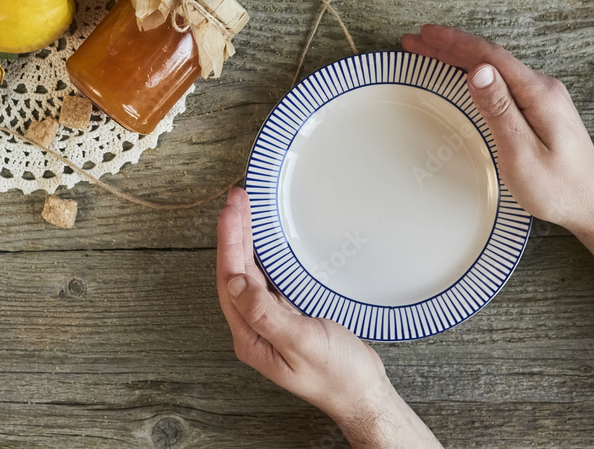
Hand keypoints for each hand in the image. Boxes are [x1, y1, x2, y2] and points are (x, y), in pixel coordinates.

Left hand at [217, 187, 441, 446]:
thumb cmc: (338, 375)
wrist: (363, 394)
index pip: (230, 279)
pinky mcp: (288, 317)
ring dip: (247, 240)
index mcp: (250, 336)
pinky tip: (267, 241)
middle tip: (238, 199)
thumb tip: (235, 283)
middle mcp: (254, 328)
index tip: (233, 210)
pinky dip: (265, 255)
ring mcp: (270, 322)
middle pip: (236, 271)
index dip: (229, 241)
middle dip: (235, 233)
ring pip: (250, 273)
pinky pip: (268, 279)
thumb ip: (266, 314)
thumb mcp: (302, 341)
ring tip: (246, 209)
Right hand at [401, 24, 593, 233]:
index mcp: (539, 93)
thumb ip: (500, 109)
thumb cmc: (557, 188)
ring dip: (460, 57)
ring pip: (494, 68)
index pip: (490, 56)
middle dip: (450, 46)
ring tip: (430, 51)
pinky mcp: (540, 109)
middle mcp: (543, 88)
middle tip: (416, 39)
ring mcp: (543, 97)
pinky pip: (502, 82)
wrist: (591, 206)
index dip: (454, 42)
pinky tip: (462, 74)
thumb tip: (478, 71)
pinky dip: (475, 74)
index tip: (425, 33)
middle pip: (490, 57)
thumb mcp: (521, 152)